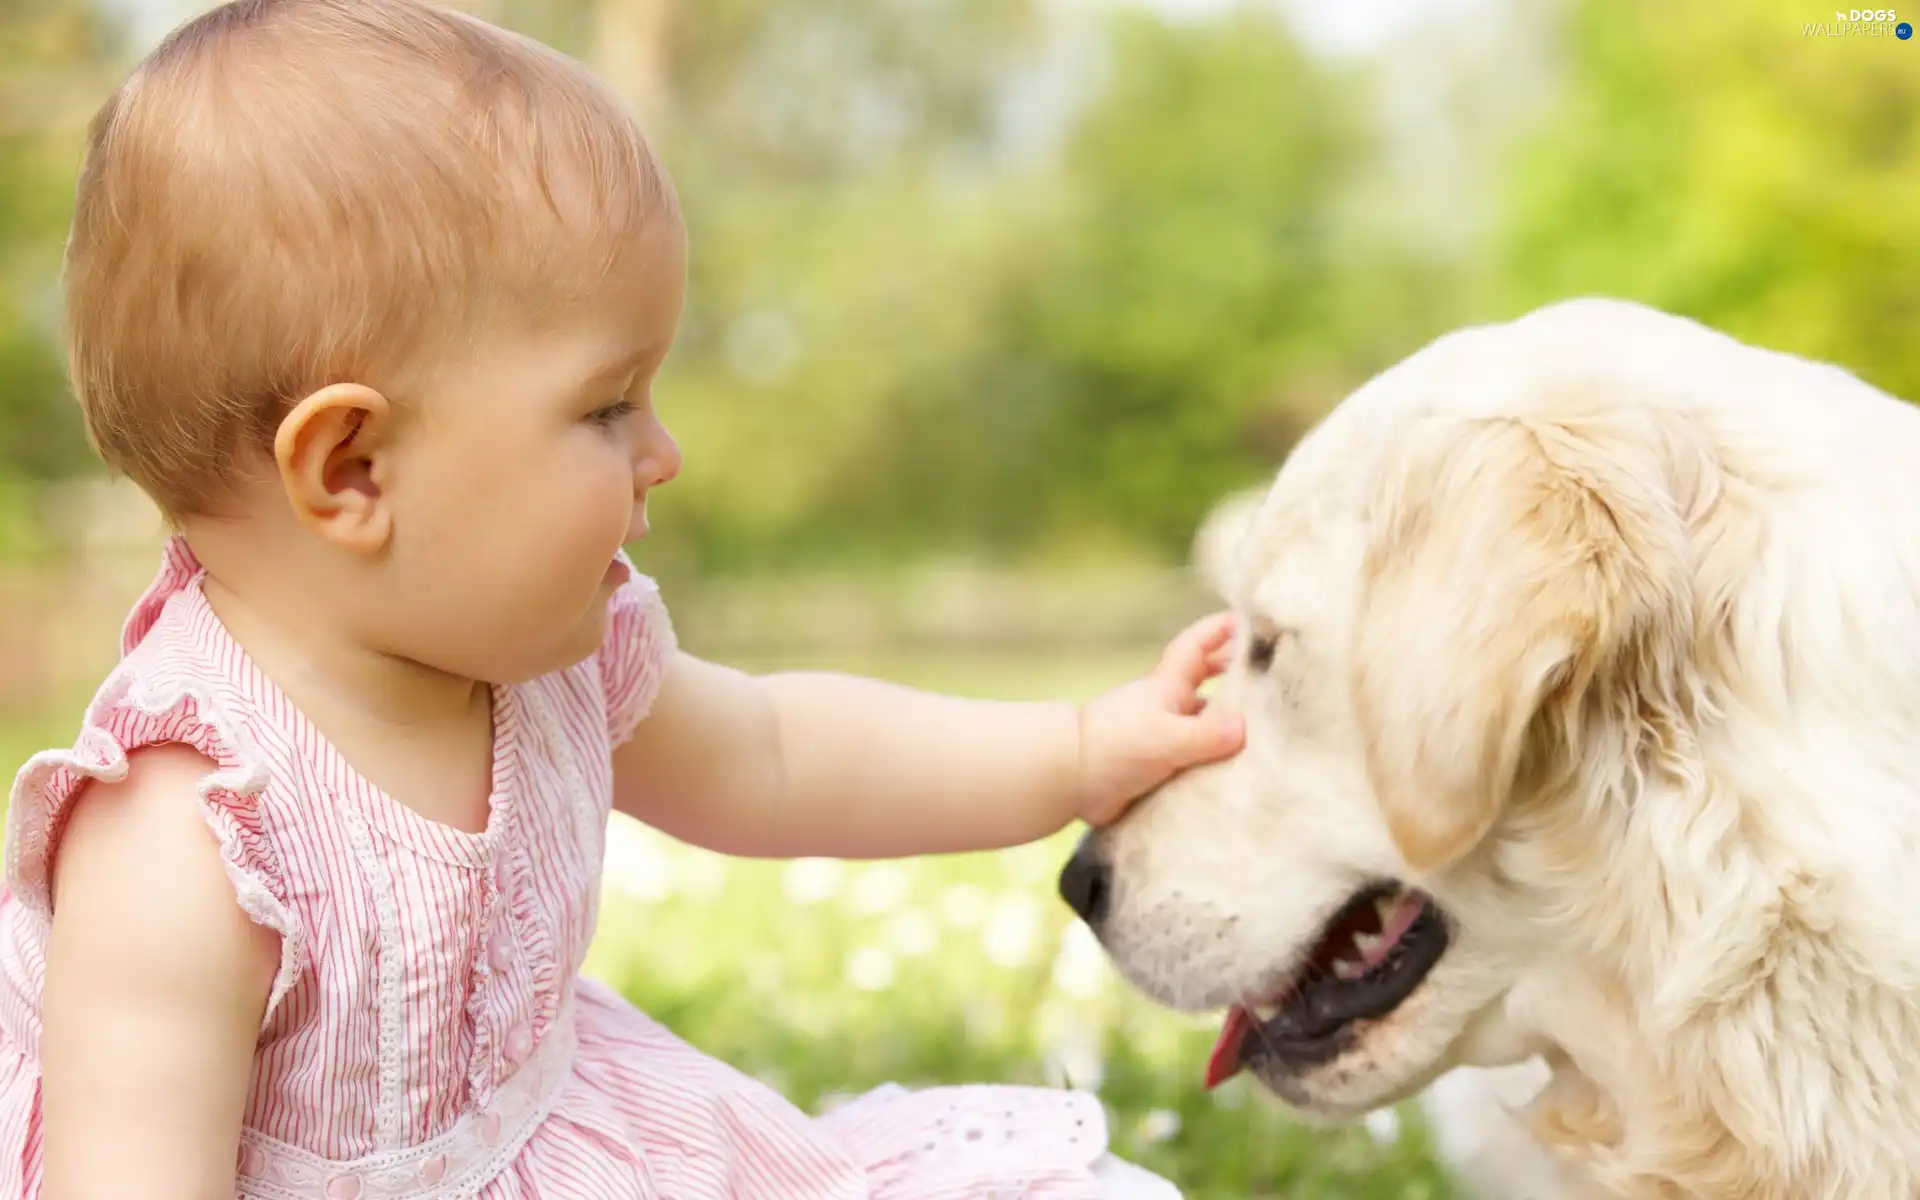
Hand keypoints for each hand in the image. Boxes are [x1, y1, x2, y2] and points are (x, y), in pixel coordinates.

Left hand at [1074, 611, 1245, 826]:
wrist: (1070, 777)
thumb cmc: (1114, 746)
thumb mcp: (1164, 738)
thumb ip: (1203, 735)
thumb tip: (1243, 727)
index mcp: (1167, 686)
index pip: (1196, 646)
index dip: (1219, 630)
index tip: (1248, 620)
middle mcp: (1167, 705)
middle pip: (1205, 679)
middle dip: (1232, 672)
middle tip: (1268, 672)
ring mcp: (1162, 732)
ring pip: (1203, 718)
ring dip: (1228, 719)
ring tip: (1266, 724)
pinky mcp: (1158, 762)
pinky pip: (1195, 753)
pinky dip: (1215, 755)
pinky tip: (1237, 767)